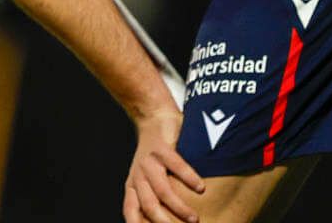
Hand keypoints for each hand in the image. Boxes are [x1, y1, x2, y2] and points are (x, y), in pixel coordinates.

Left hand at [122, 108, 203, 222]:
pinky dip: (188, 178)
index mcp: (133, 187)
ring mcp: (148, 162)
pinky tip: (200, 187)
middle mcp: (138, 176)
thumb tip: (170, 220)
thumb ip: (155, 199)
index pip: (131, 212)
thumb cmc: (155, 156)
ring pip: (161, 190)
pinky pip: (175, 165)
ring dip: (179, 207)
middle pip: (148, 206)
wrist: (152, 119)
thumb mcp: (148, 179)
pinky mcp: (161, 148)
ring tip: (194, 218)